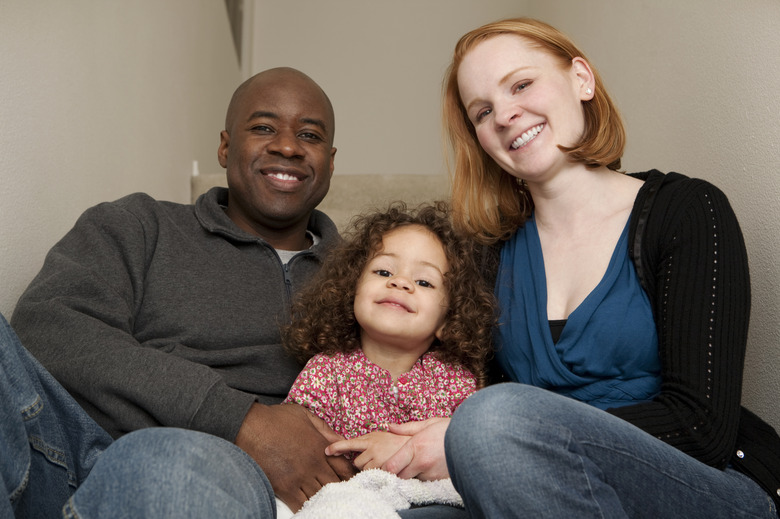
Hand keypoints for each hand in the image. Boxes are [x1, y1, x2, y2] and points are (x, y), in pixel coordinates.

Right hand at [235, 403, 356, 511]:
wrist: (250, 427)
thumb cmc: (276, 418)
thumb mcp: (305, 416)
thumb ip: (325, 429)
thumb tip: (342, 440)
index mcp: (320, 447)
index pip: (345, 469)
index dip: (350, 476)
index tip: (349, 479)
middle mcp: (313, 465)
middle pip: (335, 485)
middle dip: (337, 488)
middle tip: (337, 491)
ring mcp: (299, 477)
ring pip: (319, 496)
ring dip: (322, 497)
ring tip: (323, 498)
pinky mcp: (284, 487)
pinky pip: (300, 504)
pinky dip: (305, 506)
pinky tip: (306, 504)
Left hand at [325, 430, 409, 469]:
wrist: (416, 446)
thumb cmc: (401, 442)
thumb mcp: (385, 435)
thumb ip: (371, 440)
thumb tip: (356, 444)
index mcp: (371, 437)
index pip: (350, 443)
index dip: (337, 447)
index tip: (327, 451)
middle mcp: (372, 446)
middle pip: (356, 462)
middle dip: (363, 464)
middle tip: (376, 461)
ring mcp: (377, 457)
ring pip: (364, 470)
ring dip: (371, 470)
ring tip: (383, 464)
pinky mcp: (383, 466)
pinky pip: (373, 475)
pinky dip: (378, 474)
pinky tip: (386, 469)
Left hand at [382, 417, 449, 479]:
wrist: (474, 439)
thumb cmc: (450, 429)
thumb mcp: (428, 423)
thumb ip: (407, 428)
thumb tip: (390, 427)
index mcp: (416, 446)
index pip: (391, 466)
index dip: (386, 468)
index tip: (387, 465)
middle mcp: (422, 462)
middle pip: (399, 477)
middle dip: (398, 473)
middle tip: (400, 465)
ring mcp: (431, 473)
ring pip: (412, 480)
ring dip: (412, 474)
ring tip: (419, 463)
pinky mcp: (439, 480)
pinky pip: (425, 481)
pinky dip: (424, 476)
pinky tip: (429, 467)